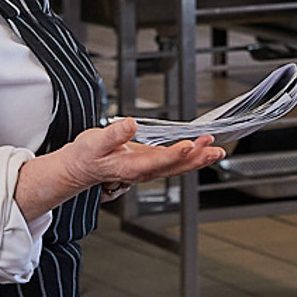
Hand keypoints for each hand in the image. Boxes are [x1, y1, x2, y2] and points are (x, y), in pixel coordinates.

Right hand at [19, 119, 223, 218]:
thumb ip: (112, 135)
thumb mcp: (94, 143)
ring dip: (198, 158)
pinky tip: (201, 148)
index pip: (157, 161)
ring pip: (178, 167)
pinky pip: (175, 162)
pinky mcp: (151, 163)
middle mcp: (143, 171)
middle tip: (214, 149)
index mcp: (130, 167)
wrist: (81, 168)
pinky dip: (190, 155)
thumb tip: (130, 124)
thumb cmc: (87, 156)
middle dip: (196, 158)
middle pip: (174, 168)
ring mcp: (149, 168)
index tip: (188, 145)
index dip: (173, 154)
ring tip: (216, 149)